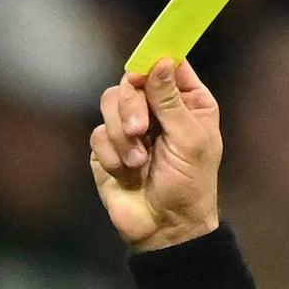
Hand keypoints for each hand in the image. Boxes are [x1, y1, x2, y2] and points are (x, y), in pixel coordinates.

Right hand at [89, 58, 222, 251]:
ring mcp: (130, 127)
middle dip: (131, 105)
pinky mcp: (107, 148)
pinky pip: (98, 134)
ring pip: (109, 103)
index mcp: (186, 101)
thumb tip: (160, 61)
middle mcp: (157, 108)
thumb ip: (170, 100)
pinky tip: (126, 173)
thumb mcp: (189, 139)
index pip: (167, 65)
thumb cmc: (189, 185)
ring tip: (137, 163)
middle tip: (140, 130)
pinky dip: (111, 154)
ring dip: (121, 134)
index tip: (145, 66)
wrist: (166, 229)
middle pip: (131, 81)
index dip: (155, 59)